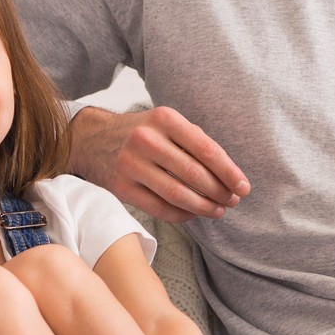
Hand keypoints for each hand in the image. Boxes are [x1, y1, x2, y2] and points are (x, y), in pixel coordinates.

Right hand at [68, 107, 249, 222]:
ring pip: (178, 195)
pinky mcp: (121, 188)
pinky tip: (194, 214)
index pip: (206, 149)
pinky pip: (159, 208)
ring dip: (204, 207)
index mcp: (165, 119)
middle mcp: (147, 140)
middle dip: (219, 192)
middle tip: (233, 201)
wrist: (91, 139)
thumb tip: (229, 175)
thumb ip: (195, 142)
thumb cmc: (140, 133)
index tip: (243, 187)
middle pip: (194, 174)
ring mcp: (131, 165)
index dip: (229, 172)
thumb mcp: (165, 123)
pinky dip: (182, 215)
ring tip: (218, 211)